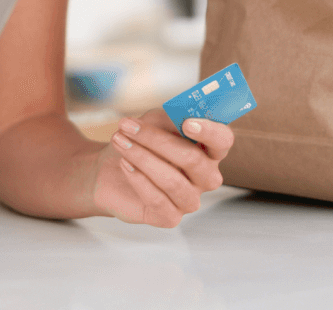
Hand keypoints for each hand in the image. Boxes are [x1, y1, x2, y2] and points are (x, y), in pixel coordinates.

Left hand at [91, 109, 232, 227]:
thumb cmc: (140, 142)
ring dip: (142, 157)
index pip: (222, 141)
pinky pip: (158, 200)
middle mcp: (205, 177)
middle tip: (129, 127)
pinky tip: (125, 164)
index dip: (209, 132)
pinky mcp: (170, 217)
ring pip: (173, 181)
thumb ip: (170, 117)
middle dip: (158, 141)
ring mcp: (190, 199)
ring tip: (121, 141)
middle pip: (194, 161)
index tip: (187, 123)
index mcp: (208, 149)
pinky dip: (138, 178)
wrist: (110, 170)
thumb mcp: (154, 121)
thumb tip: (179, 116)